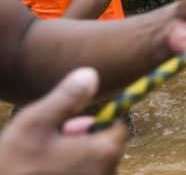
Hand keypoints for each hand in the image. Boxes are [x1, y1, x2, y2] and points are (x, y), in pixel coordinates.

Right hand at [0, 68, 128, 174]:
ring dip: (75, 156)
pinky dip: (70, 170)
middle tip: (52, 142)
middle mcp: (107, 172)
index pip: (118, 127)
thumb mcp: (36, 122)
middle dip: (83, 139)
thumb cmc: (14, 164)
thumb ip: (67, 97)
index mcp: (104, 152)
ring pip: (94, 163)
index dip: (95, 121)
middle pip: (106, 146)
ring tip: (46, 159)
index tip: (68, 124)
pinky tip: (46, 171)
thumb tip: (91, 74)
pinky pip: (85, 174)